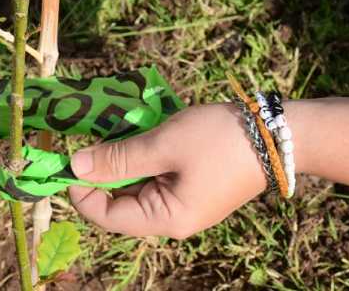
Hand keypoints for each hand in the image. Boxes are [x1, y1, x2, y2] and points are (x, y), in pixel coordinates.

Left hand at [68, 103, 266, 238]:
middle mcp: (173, 219)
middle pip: (120, 202)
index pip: (105, 215)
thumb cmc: (219, 141)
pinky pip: (157, 177)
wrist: (279, 135)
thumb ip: (117, 158)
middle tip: (94, 134)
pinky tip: (145, 132)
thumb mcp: (163, 145)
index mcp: (165, 219)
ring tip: (123, 128)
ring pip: (138, 186)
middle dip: (103, 170)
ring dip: (125, 159)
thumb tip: (75, 166)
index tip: (68, 156)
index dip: (81, 189)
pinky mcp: (194, 186)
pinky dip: (145, 156)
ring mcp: (185, 203)